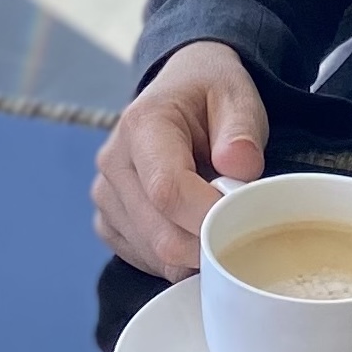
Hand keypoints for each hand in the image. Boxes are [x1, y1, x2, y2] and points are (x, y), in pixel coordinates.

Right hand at [92, 40, 267, 277]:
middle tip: (241, 220)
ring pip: (155, 254)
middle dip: (209, 240)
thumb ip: (241, 129)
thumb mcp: (237, 94)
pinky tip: (194, 224)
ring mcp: (106, 196)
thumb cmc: (209, 93)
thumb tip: (240, 167)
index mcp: (142, 125)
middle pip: (161, 234)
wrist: (181, 90)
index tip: (244, 214)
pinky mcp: (108, 222)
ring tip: (216, 211)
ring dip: (196, 249)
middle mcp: (113, 163)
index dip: (209, 215)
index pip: (168, 190)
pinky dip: (179, 256)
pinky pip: (146, 260)